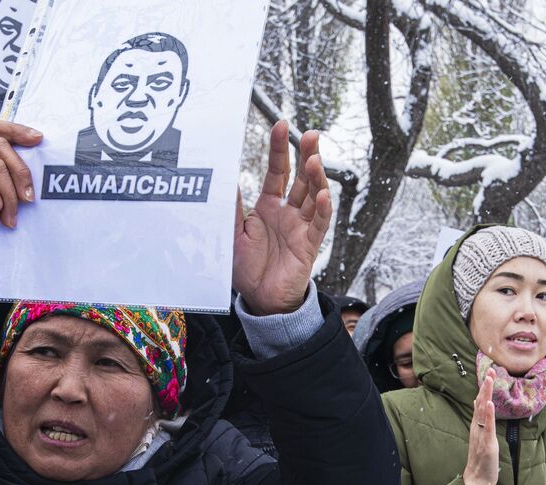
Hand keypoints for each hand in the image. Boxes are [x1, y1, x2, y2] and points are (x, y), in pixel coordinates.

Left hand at [233, 121, 331, 315]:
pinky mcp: (309, 245)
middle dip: (307, 154)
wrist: (259, 300)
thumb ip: (231, 207)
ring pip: (313, 196)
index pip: (276, 171)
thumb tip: (223, 176)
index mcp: (268, 206)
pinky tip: (322, 195)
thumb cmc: (246, 269)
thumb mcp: (231, 233)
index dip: (279, 149)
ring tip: (314, 160)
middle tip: (312, 134)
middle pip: (301, 178)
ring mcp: (300, 227)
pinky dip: (322, 209)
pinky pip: (319, 224)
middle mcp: (287, 212)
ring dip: (316, 178)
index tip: (281, 124)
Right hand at [464, 370, 499, 484]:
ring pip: (482, 412)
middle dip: (485, 387)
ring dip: (485, 395)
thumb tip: (481, 406)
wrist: (476, 481)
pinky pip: (486, 427)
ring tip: (489, 381)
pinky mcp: (486, 444)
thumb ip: (481, 423)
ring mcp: (481, 436)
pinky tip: (488, 403)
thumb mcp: (482, 439)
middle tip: (490, 371)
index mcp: (477, 427)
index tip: (489, 374)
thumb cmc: (481, 462)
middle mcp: (477, 429)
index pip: (480, 404)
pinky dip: (487, 415)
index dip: (484, 389)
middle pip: (480, 404)